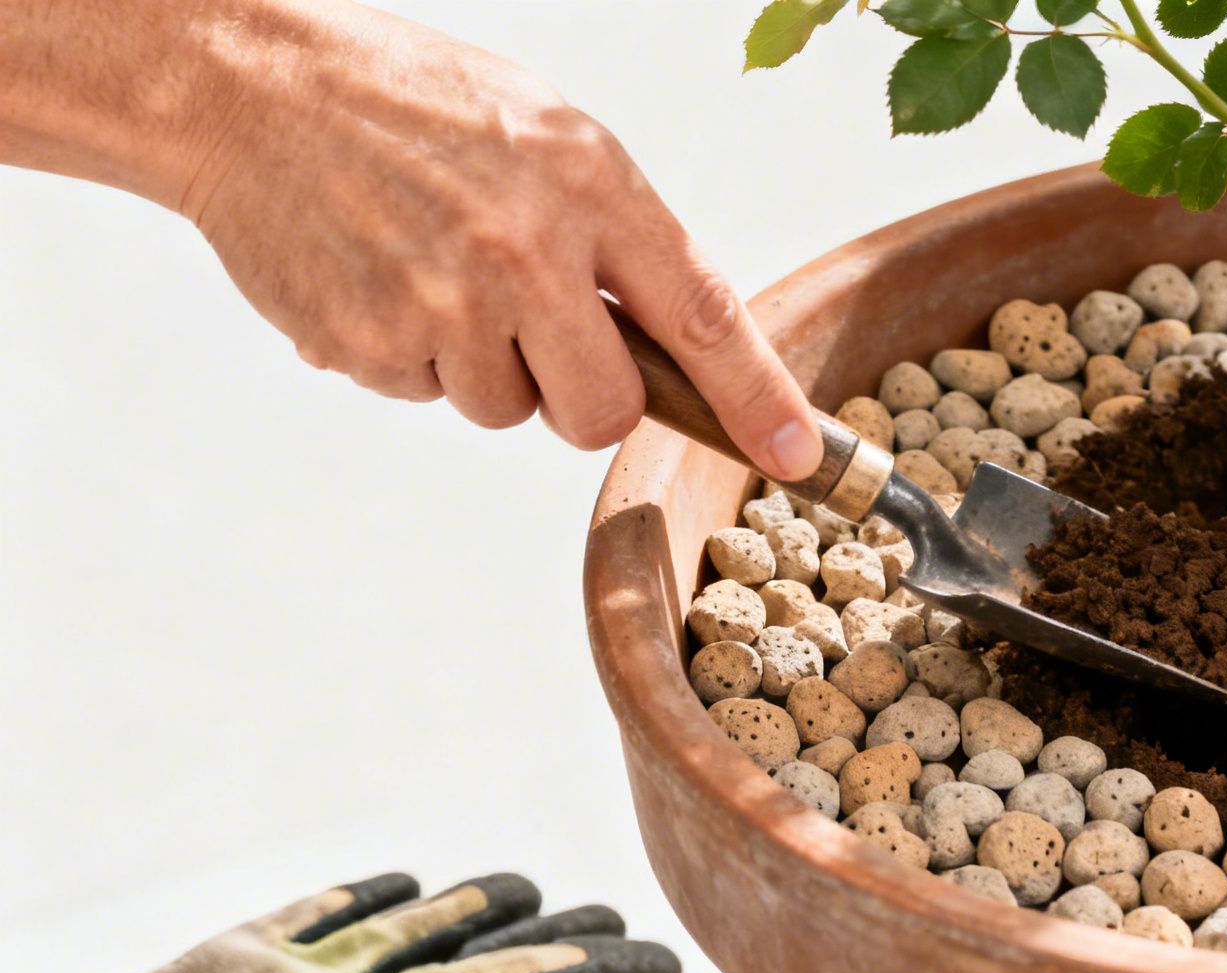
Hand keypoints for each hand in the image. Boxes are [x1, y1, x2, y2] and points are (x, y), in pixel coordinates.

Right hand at [176, 1, 821, 471]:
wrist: (252, 87)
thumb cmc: (414, 105)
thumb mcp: (546, 135)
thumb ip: (619, 234)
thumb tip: (683, 341)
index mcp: (589, 185)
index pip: (703, 315)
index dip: (758, 398)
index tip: (801, 458)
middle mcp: (525, 250)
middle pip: (604, 410)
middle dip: (583, 397)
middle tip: (535, 330)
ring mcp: (442, 304)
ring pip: (507, 411)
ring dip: (483, 365)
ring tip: (434, 269)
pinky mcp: (369, 343)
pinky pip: (424, 396)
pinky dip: (409, 355)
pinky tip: (381, 276)